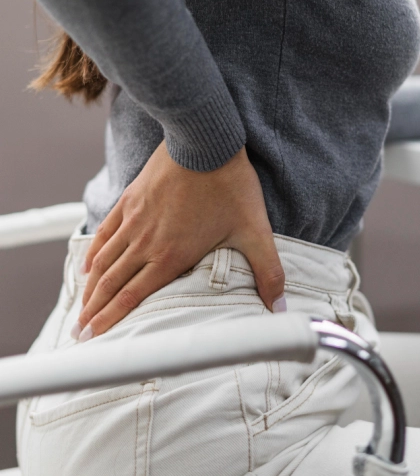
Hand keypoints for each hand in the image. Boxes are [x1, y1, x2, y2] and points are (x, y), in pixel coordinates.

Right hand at [71, 140, 285, 341]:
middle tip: (79, 334)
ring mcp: (134, 220)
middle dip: (92, 312)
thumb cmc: (229, 184)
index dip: (110, 321)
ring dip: (89, 288)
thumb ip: (268, 271)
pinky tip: (87, 265)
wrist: (204, 140)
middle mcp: (145, 242)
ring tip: (80, 308)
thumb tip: (279, 305)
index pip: (132, 297)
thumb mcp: (254, 229)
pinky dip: (92, 252)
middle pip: (110, 284)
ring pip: (103, 261)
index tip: (93, 340)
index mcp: (171, 255)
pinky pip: (104, 232)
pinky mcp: (130, 200)